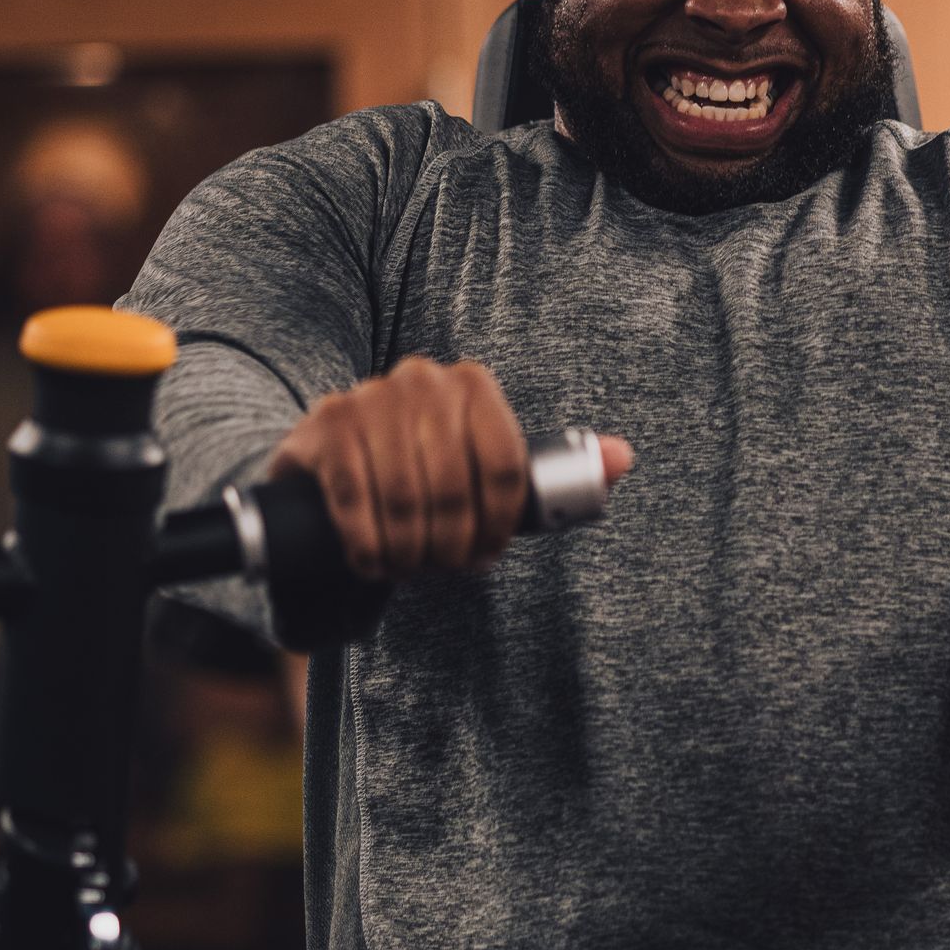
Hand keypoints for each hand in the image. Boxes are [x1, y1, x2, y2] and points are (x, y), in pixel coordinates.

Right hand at [266, 358, 632, 580]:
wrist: (336, 464)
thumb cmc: (426, 474)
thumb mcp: (489, 474)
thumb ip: (556, 471)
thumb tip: (624, 458)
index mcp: (473, 385)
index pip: (505, 464)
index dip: (499, 525)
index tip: (487, 556)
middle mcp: (421, 379)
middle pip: (455, 485)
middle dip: (453, 545)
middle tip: (444, 569)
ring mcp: (368, 398)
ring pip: (405, 496)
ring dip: (411, 551)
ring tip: (410, 568)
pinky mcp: (325, 425)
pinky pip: (354, 497)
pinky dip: (368, 544)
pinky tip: (374, 563)